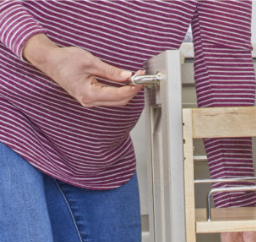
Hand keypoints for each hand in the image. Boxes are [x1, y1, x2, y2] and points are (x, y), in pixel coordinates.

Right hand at [22, 34, 142, 106]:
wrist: (49, 61)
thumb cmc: (65, 60)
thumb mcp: (90, 62)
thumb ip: (110, 71)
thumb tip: (127, 76)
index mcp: (89, 94)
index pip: (118, 95)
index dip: (132, 88)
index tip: (140, 79)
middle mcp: (89, 101)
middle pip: (119, 101)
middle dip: (132, 90)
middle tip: (140, 78)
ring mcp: (89, 101)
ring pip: (115, 101)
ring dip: (127, 92)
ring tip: (134, 79)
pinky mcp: (90, 97)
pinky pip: (109, 98)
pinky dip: (119, 91)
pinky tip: (124, 83)